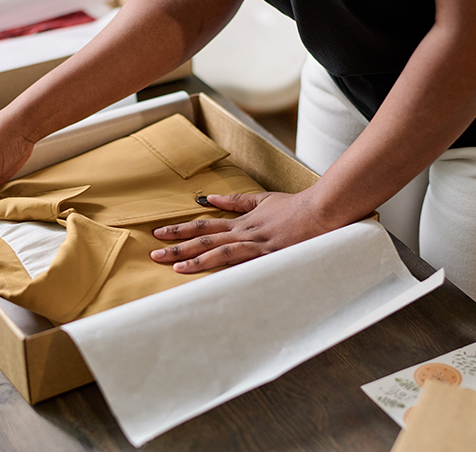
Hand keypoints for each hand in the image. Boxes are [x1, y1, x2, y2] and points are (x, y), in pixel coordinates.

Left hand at [150, 191, 331, 272]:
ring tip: (175, 267)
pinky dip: (228, 268)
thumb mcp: (262, 200)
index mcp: (241, 222)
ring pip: (221, 252)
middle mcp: (244, 233)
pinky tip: (213, 276)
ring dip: (197, 259)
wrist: (322, 211)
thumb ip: (236, 202)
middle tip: (153, 255)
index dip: (181, 231)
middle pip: (205, 240)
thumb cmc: (296, 208)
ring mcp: (257, 245)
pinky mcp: (271, 255)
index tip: (159, 234)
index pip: (204, 227)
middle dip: (178, 247)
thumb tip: (210, 199)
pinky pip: (246, 263)